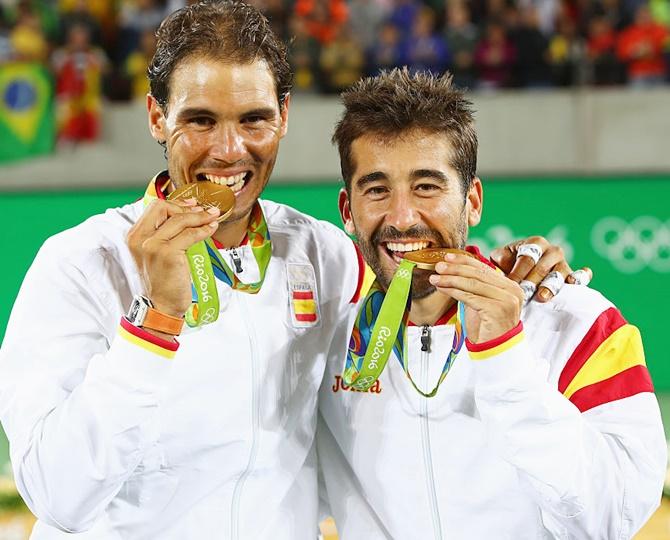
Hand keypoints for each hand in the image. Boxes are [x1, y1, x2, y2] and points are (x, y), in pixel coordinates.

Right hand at [127, 198, 219, 317]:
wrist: (161, 305)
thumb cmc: (163, 281)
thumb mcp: (156, 253)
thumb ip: (164, 235)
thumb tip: (187, 215)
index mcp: (135, 236)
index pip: (154, 208)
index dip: (175, 203)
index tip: (192, 205)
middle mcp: (140, 238)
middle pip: (164, 207)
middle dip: (187, 207)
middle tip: (204, 212)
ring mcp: (152, 245)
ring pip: (180, 220)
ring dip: (200, 216)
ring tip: (213, 218)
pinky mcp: (167, 253)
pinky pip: (190, 234)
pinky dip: (204, 229)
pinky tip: (211, 229)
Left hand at [429, 253, 523, 342]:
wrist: (494, 350)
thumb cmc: (486, 327)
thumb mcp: (481, 301)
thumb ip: (475, 286)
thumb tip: (454, 269)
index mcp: (510, 286)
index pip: (484, 268)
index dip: (465, 261)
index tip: (448, 257)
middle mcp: (512, 291)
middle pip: (478, 274)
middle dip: (455, 269)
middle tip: (438, 266)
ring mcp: (507, 300)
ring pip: (472, 284)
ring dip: (450, 279)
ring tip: (435, 277)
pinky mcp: (497, 309)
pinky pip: (470, 296)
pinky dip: (453, 291)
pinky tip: (442, 288)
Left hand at [490, 236, 591, 302]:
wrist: (523, 275)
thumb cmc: (509, 266)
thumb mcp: (500, 260)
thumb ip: (497, 259)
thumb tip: (493, 263)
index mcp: (534, 243)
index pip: (527, 258)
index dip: (517, 272)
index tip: (508, 284)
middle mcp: (552, 250)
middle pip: (543, 267)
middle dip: (531, 281)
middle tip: (522, 293)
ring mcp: (564, 263)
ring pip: (559, 274)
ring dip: (550, 285)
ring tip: (541, 297)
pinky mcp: (573, 275)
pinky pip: (581, 276)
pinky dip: (580, 278)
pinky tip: (572, 283)